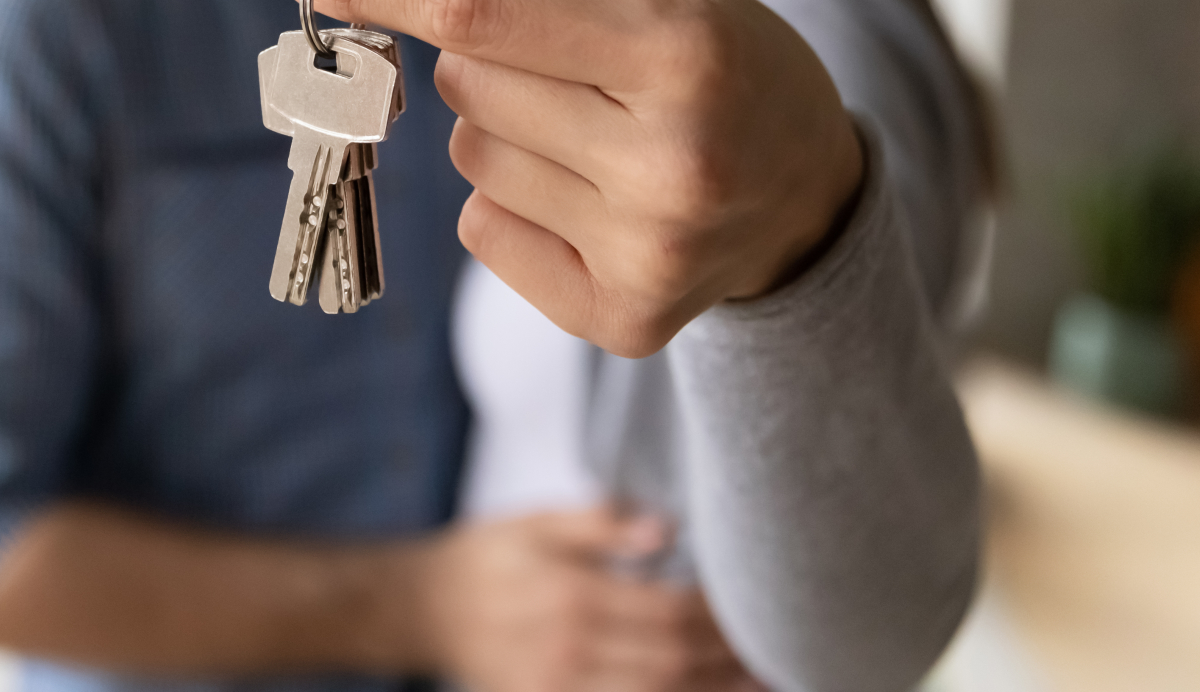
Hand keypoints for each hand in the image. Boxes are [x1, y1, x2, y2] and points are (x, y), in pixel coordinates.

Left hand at [267, 0, 863, 356]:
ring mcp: (651, 254)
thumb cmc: (707, 56)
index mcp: (685, 51)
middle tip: (579, 67)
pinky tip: (596, 197)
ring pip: (470, 157)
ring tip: (599, 134)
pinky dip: (514, 206)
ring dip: (503, 131)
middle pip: (464, 84)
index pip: (477, 10)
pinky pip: (485, 231)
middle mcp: (672, 162)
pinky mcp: (627, 322)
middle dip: (485, 58)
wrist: (809, 189)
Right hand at [418, 508, 762, 691]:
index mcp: (572, 597)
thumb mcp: (536, 523)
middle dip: (729, 661)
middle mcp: (570, 652)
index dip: (720, 617)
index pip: (670, 614)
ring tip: (758, 682)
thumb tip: (666, 530)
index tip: (755, 606)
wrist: (425, 608)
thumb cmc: (488, 556)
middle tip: (774, 650)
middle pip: (673, 666)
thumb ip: (600, 524)